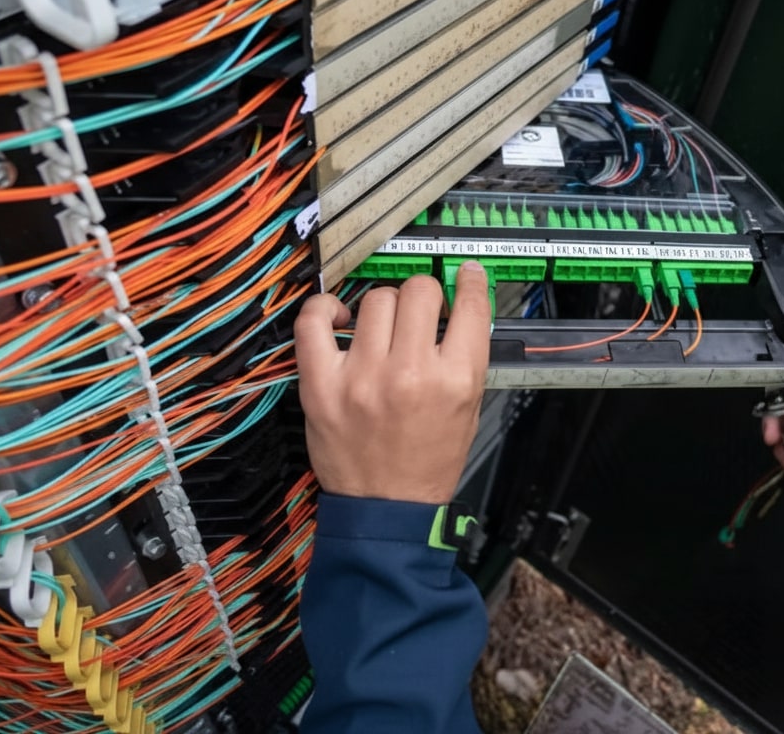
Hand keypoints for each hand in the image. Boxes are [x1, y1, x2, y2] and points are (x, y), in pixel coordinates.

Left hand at [293, 263, 490, 503]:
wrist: (387, 508)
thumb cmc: (428, 462)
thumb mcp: (468, 409)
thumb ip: (465, 355)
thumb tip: (459, 303)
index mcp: (455, 381)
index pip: (469, 305)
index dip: (468, 281)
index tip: (463, 274)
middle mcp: (410, 373)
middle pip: (419, 292)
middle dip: (424, 296)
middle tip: (419, 313)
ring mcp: (362, 377)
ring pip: (375, 299)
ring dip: (384, 306)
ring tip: (383, 328)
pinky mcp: (322, 385)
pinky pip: (314, 320)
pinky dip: (325, 309)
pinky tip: (338, 318)